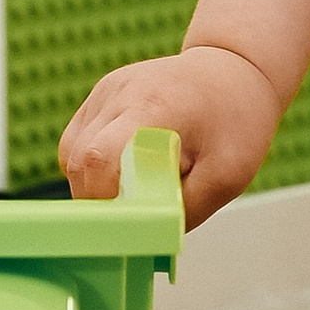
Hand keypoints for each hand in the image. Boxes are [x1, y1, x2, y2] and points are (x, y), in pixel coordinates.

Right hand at [58, 45, 283, 228]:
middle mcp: (120, 93)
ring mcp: (106, 90)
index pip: (100, 158)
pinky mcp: (101, 94)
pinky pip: (77, 141)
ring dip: (94, 184)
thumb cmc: (237, 121)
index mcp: (153, 107)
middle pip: (80, 161)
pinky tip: (125, 168)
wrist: (235, 69)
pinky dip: (92, 166)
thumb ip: (184, 210)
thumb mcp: (228, 176)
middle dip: (101, 200)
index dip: (105, 199)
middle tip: (135, 214)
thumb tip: (144, 241)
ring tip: (134, 188)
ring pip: (72, 154)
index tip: (127, 222)